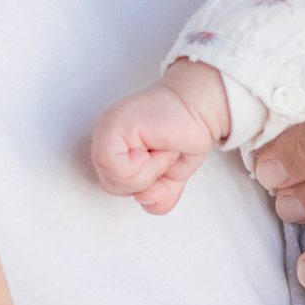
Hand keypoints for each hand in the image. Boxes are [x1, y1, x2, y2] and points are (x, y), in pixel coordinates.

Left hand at [91, 61, 230, 213]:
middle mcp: (104, 138)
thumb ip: (157, 197)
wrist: (201, 105)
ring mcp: (104, 131)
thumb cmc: (185, 134)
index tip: (160, 158)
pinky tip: (156, 144)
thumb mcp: (171, 178)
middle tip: (161, 152)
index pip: (115, 187)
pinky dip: (147, 166)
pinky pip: (121, 170)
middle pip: (112, 187)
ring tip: (160, 147)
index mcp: (112, 149)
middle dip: (146, 180)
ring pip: (115, 181)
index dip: (143, 183)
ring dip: (149, 171)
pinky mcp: (111, 128)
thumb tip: (144, 199)